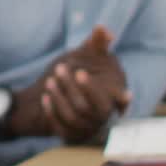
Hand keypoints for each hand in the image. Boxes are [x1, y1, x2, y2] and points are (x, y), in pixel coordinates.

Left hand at [41, 26, 130, 143]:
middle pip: (93, 107)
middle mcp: (103, 115)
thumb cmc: (74, 70)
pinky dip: (52, 113)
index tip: (116, 89)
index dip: (120, 97)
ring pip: (75, 117)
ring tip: (49, 80)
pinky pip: (62, 129)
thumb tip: (103, 29)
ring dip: (61, 98)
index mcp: (112, 95)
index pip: (120, 100)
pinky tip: (45, 98)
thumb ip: (96, 44)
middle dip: (75, 87)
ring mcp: (87, 127)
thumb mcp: (85, 55)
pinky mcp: (71, 135)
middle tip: (59, 67)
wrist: (48, 91)